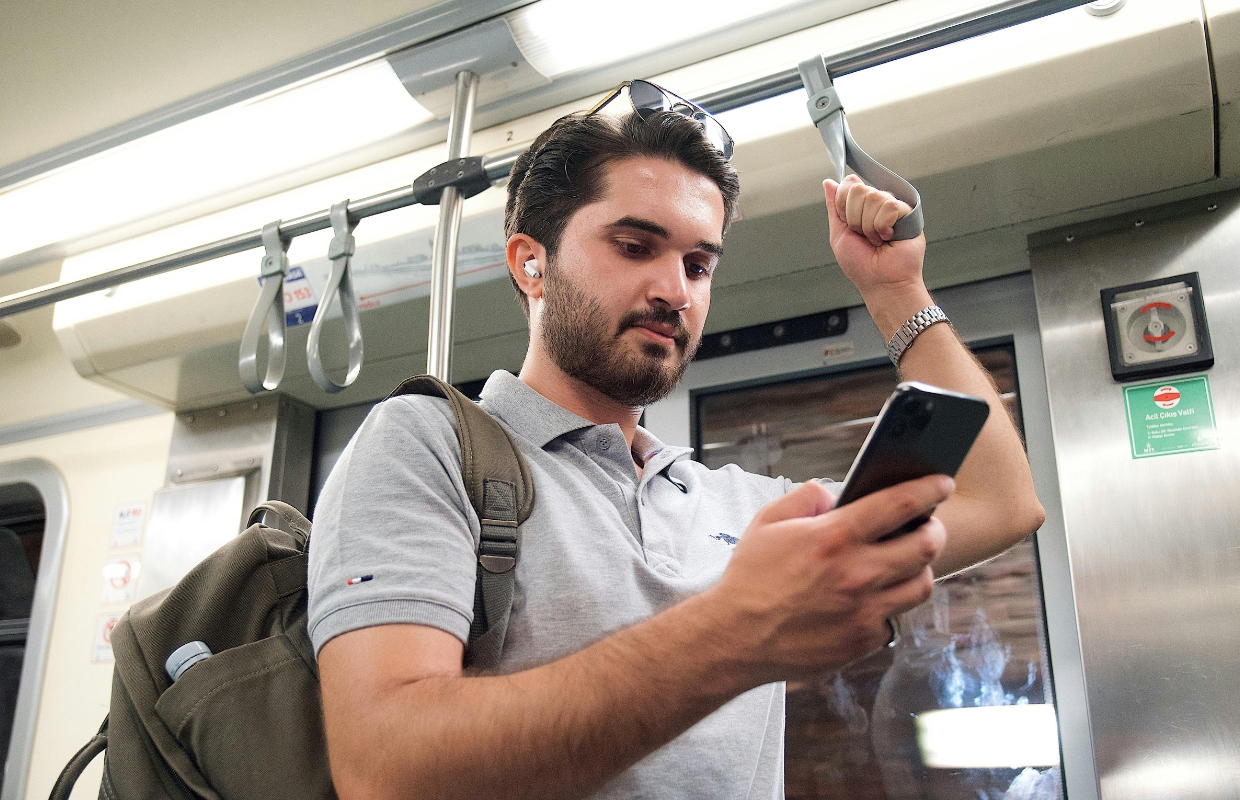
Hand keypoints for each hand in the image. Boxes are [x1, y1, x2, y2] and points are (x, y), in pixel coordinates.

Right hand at [708, 476, 950, 682]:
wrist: (736, 638)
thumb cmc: (750, 579)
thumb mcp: (767, 522)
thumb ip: (805, 497)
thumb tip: (834, 494)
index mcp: (835, 537)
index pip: (901, 503)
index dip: (929, 489)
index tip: (941, 483)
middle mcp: (857, 574)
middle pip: (926, 545)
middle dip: (934, 529)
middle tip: (928, 525)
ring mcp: (865, 611)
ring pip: (921, 585)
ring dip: (919, 568)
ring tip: (905, 561)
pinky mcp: (864, 641)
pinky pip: (894, 617)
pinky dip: (889, 604)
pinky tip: (872, 596)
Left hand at [824, 176, 925, 299]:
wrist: (881, 282)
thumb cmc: (861, 265)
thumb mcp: (838, 234)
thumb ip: (833, 207)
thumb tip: (828, 182)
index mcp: (860, 206)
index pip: (849, 183)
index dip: (843, 204)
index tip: (848, 224)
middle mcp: (876, 203)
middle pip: (858, 189)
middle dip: (855, 218)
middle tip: (864, 236)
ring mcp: (892, 207)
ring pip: (874, 197)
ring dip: (869, 226)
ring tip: (877, 240)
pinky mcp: (908, 212)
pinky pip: (889, 206)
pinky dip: (883, 227)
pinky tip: (889, 238)